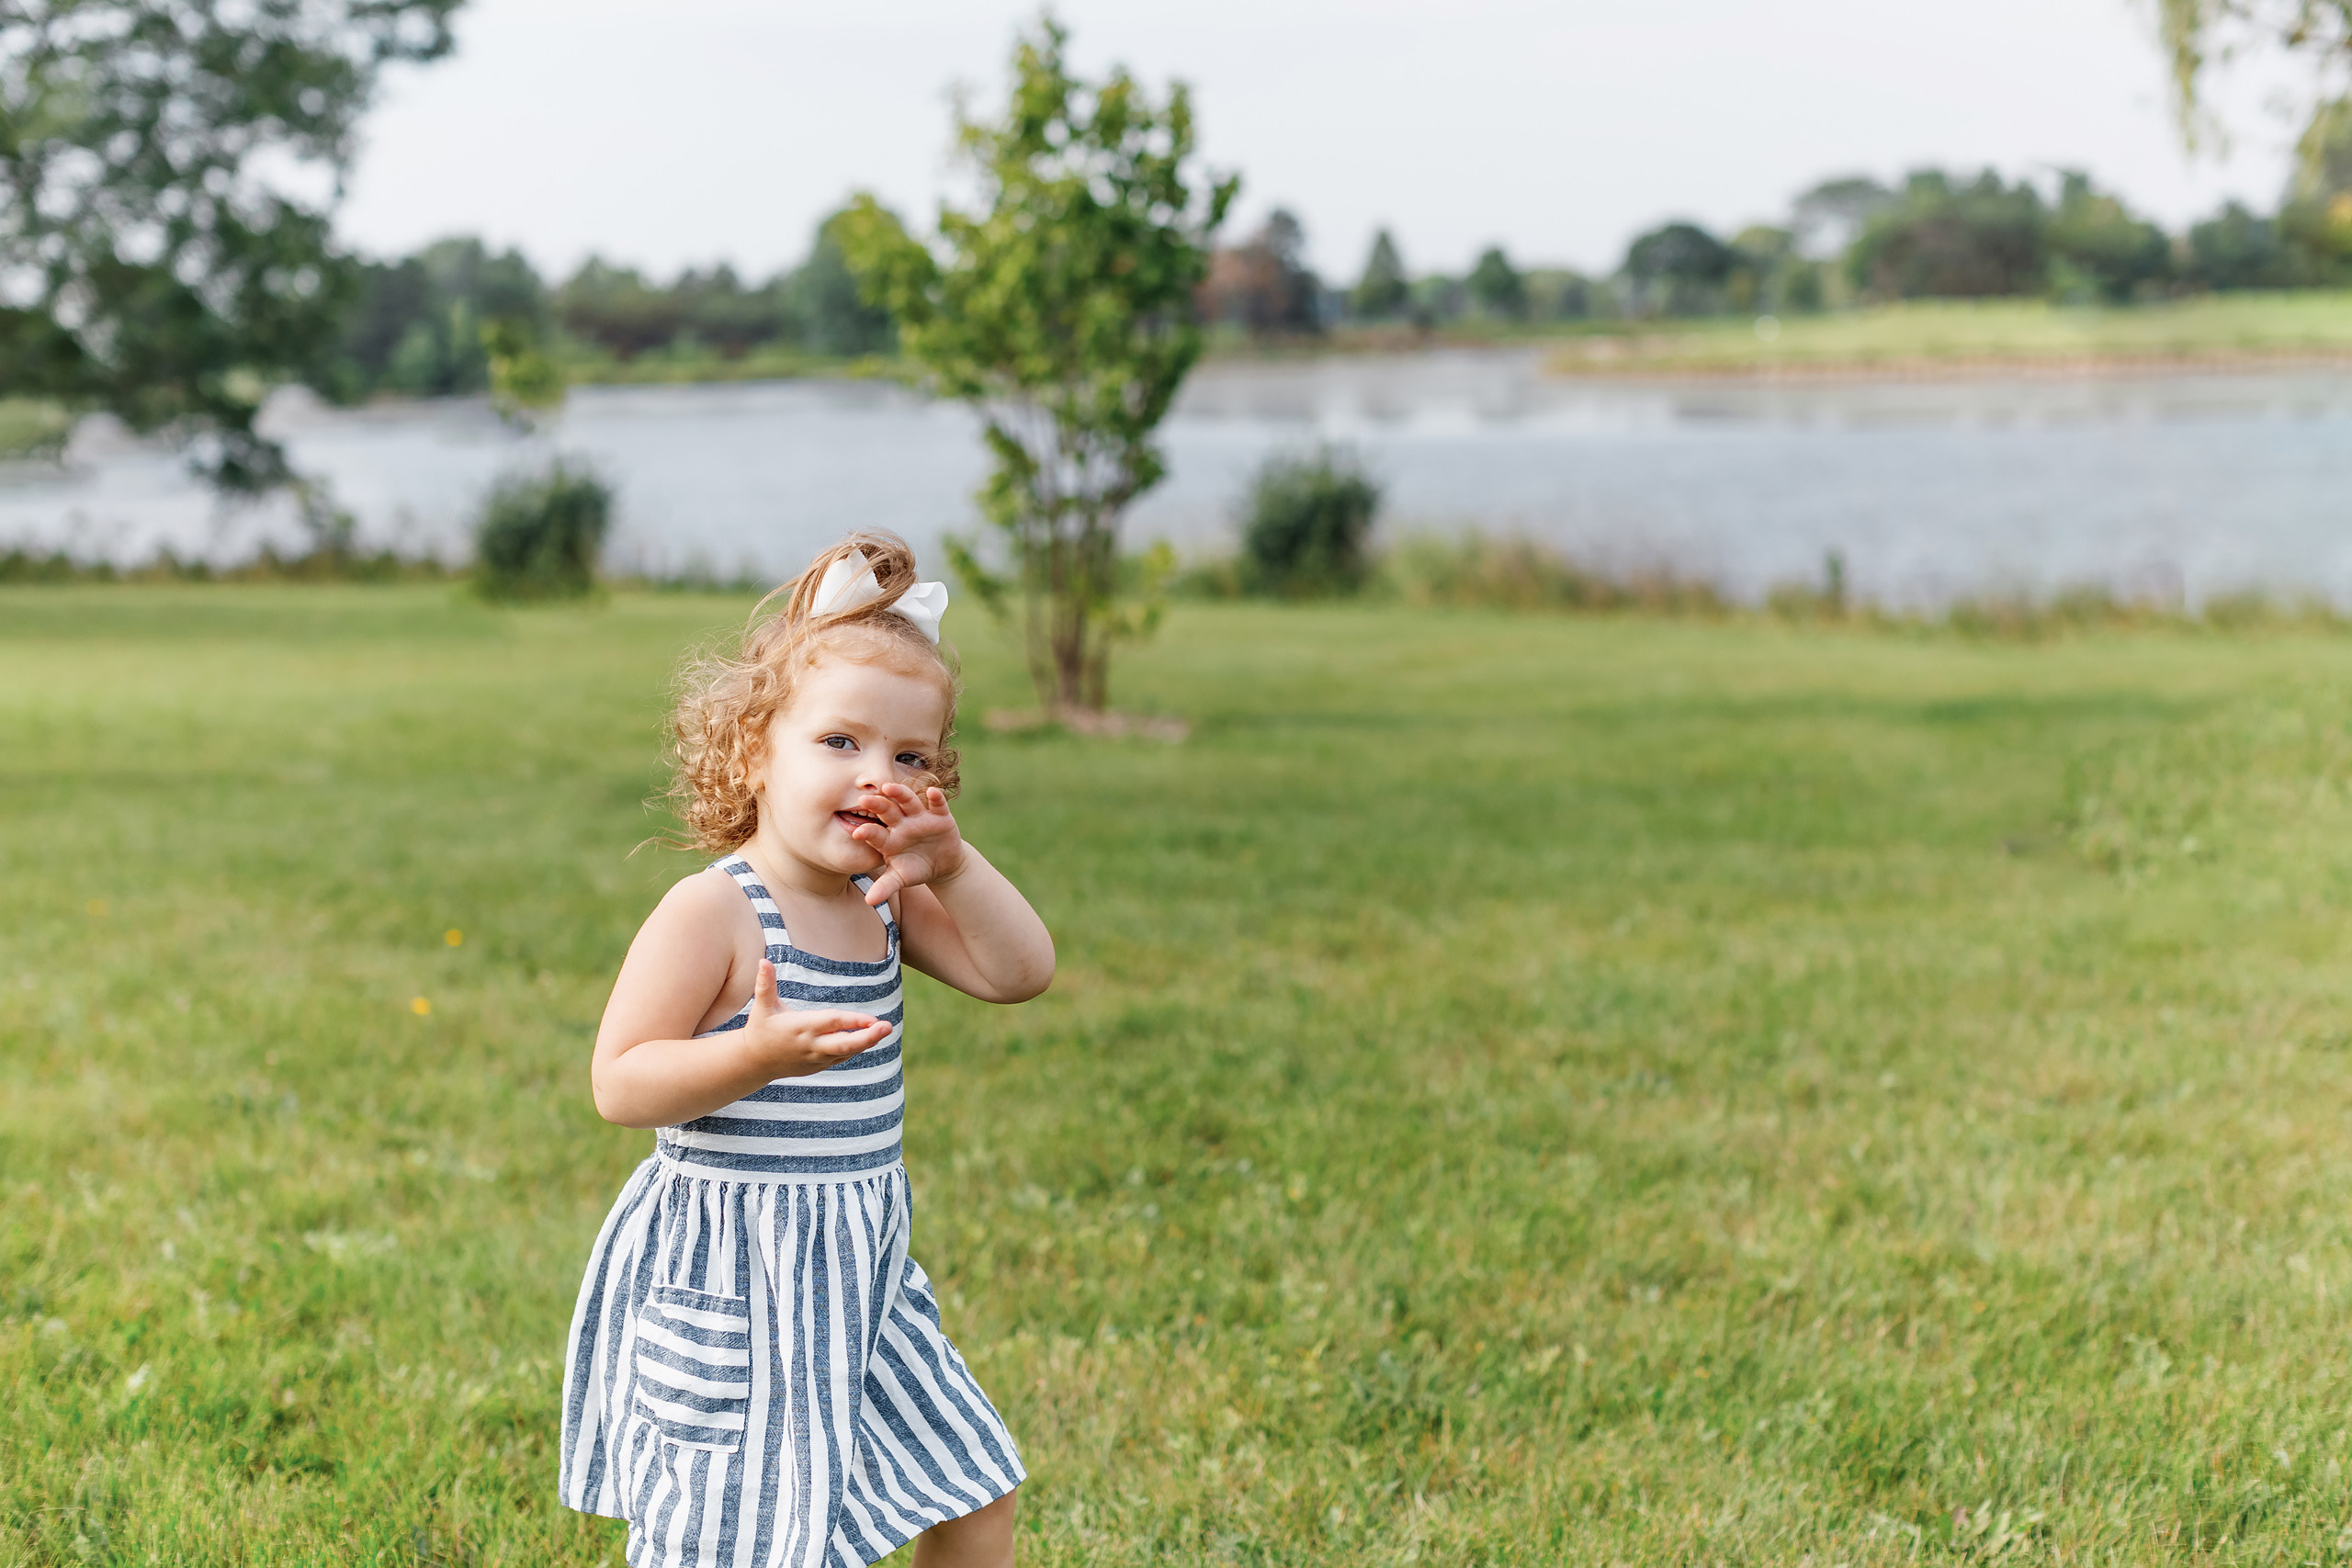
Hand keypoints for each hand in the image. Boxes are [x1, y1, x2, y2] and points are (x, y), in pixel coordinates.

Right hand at [741, 959, 889, 1076]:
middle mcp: (811, 1045)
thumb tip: (763, 960)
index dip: (854, 1020)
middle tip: (887, 1027)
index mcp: (801, 1027)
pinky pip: (841, 1057)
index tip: (873, 1018)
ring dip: (866, 1042)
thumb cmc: (760, 1028)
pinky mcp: (818, 1066)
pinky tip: (869, 1037)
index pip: (832, 1022)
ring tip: (884, 1029)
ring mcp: (816, 1058)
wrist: (754, 1061)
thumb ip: (765, 983)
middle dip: (868, 1037)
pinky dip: (855, 1048)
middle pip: (844, 1044)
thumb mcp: (762, 1006)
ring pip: (846, 1052)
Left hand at [843, 782, 967, 904]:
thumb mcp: (901, 878)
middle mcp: (901, 824)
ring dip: (900, 794)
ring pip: (909, 802)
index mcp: (889, 839)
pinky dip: (936, 798)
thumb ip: (885, 887)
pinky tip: (933, 792)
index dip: (867, 832)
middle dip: (877, 805)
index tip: (857, 833)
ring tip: (889, 787)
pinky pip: (937, 805)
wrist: (942, 864)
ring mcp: (920, 818)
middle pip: (887, 812)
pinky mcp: (940, 816)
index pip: (875, 833)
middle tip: (864, 800)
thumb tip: (869, 901)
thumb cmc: (915, 869)